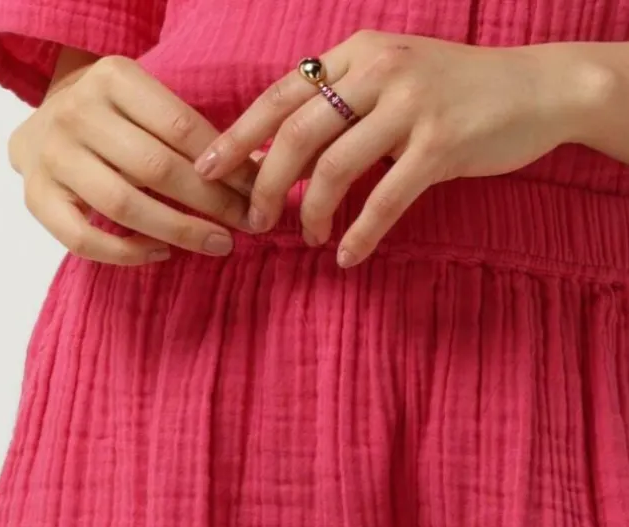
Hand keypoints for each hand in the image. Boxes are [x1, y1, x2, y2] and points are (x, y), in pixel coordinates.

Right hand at [9, 56, 258, 265]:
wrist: (38, 131)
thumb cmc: (113, 124)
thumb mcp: (148, 108)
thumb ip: (195, 136)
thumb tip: (263, 173)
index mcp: (112, 78)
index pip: (181, 128)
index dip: (224, 165)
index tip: (257, 193)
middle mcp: (77, 112)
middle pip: (156, 168)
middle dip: (211, 202)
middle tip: (246, 225)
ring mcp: (53, 156)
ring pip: (124, 205)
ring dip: (180, 230)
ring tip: (217, 244)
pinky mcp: (37, 198)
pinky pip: (84, 239)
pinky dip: (128, 253)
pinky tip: (162, 253)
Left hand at [195, 34, 586, 266]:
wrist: (538, 89)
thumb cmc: (456, 93)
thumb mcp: (393, 80)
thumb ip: (340, 107)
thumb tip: (276, 154)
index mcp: (359, 54)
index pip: (280, 95)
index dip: (239, 136)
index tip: (206, 171)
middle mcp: (379, 71)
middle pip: (296, 134)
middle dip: (265, 185)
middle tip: (256, 223)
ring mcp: (411, 105)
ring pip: (334, 167)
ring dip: (312, 213)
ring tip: (310, 239)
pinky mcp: (440, 144)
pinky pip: (384, 199)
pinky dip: (360, 233)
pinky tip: (348, 256)